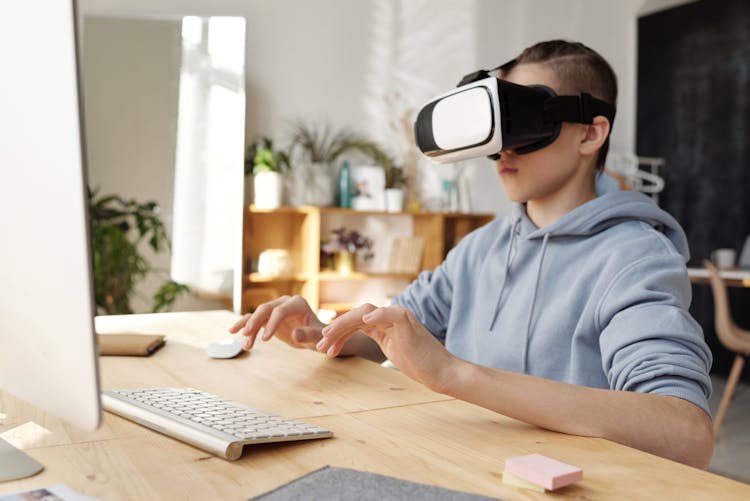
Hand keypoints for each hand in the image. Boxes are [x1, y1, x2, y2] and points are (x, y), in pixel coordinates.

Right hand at [228, 295, 324, 350]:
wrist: (316, 337)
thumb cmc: (319, 336)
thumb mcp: (317, 338)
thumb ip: (308, 335)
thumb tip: (295, 334)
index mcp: (297, 303)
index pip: (281, 311)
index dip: (272, 324)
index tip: (265, 340)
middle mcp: (285, 302)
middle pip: (265, 309)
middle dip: (255, 321)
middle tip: (246, 335)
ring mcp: (276, 308)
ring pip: (257, 315)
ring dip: (249, 328)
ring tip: (245, 345)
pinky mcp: (269, 317)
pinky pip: (255, 320)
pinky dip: (246, 326)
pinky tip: (234, 332)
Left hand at [319, 304, 455, 391]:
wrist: (440, 371)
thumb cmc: (418, 363)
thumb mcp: (391, 349)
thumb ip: (377, 339)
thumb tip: (356, 341)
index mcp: (384, 322)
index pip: (355, 322)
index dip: (338, 332)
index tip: (324, 345)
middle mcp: (389, 316)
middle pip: (356, 316)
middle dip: (336, 329)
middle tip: (320, 344)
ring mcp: (399, 317)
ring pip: (365, 313)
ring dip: (344, 325)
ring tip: (329, 336)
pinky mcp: (408, 323)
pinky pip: (390, 313)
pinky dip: (377, 315)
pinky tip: (362, 323)